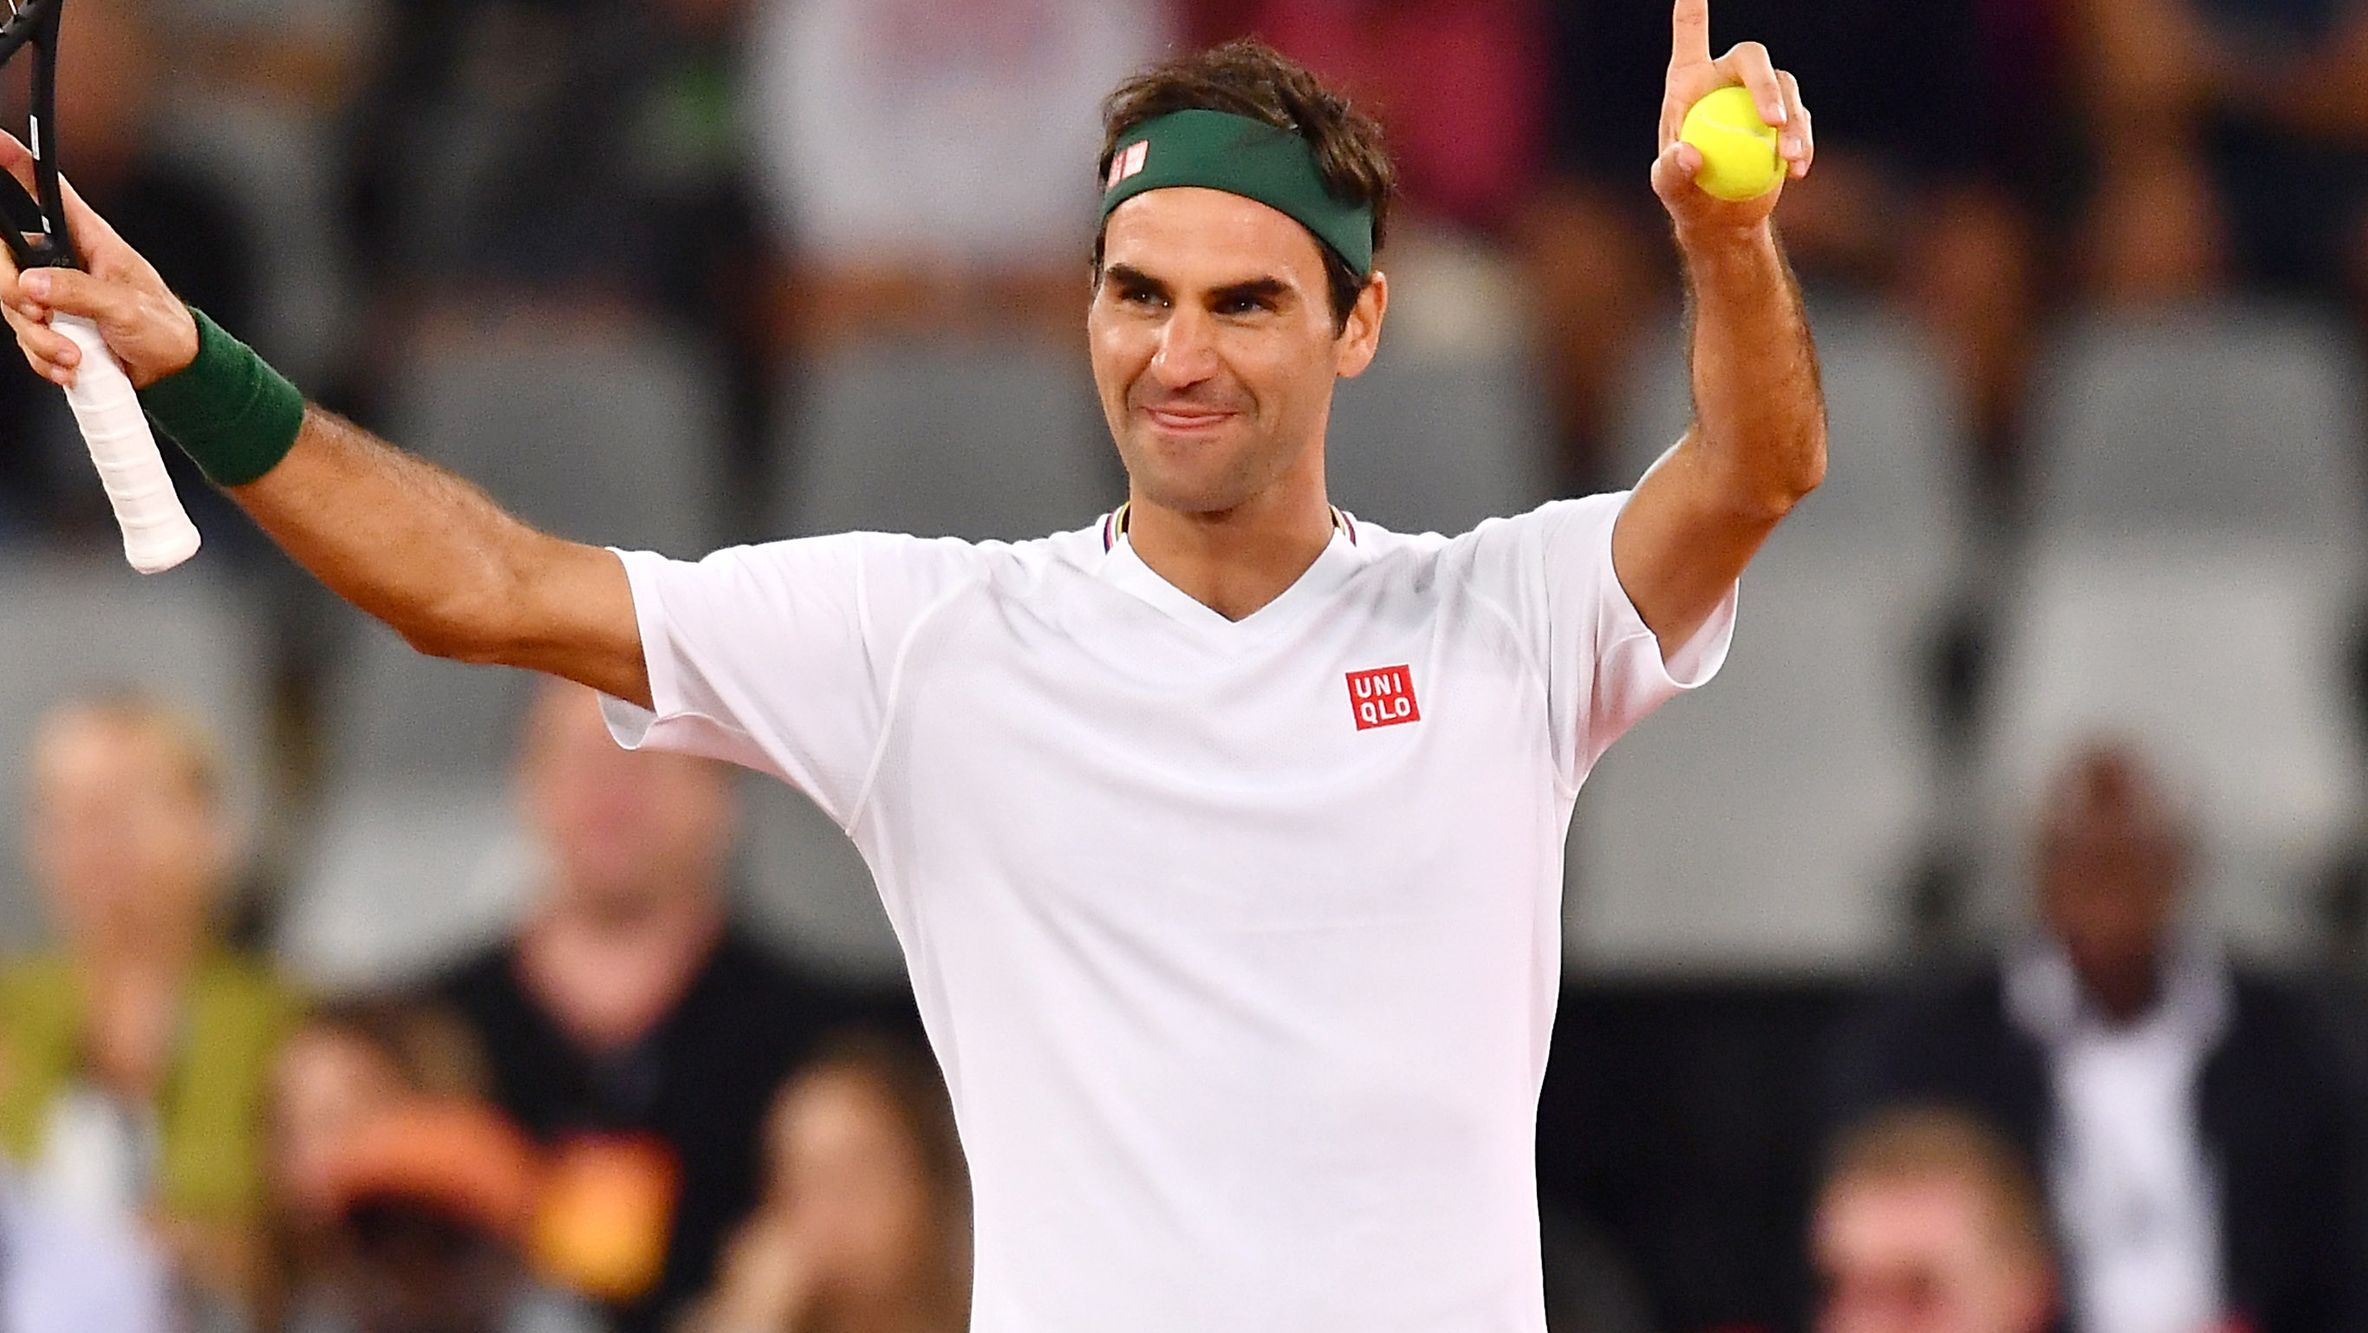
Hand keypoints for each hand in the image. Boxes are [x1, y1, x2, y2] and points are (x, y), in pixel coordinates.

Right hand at [0, 132, 196, 389]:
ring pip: (12, 306)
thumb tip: (33, 284)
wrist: (171, 371)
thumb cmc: (163, 327)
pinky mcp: (52, 328)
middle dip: (12, 291)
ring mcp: (54, 296)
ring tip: (76, 353)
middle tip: (38, 313)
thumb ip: (79, 292)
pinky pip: (27, 340)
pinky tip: (73, 365)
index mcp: (87, 240)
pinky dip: (46, 358)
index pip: (45, 193)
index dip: (17, 166)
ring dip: (39, 338)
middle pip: (5, 258)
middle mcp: (63, 263)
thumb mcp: (125, 306)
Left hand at [1652, 0, 1813, 236]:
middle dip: (1767, 84)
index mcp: (1690, 80)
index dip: (1693, 6)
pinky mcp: (1785, 121)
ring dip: (1793, 121)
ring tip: (1789, 159)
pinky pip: (1801, 121)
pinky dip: (1802, 143)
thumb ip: (1671, 173)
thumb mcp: (1670, 190)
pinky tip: (1797, 170)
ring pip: (1786, 88)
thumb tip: (1688, 155)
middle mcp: (1726, 79)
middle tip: (1774, 121)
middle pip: (1752, 58)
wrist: (1721, 217)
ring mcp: (1759, 98)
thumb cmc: (1687, 196)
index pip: (1691, 32)